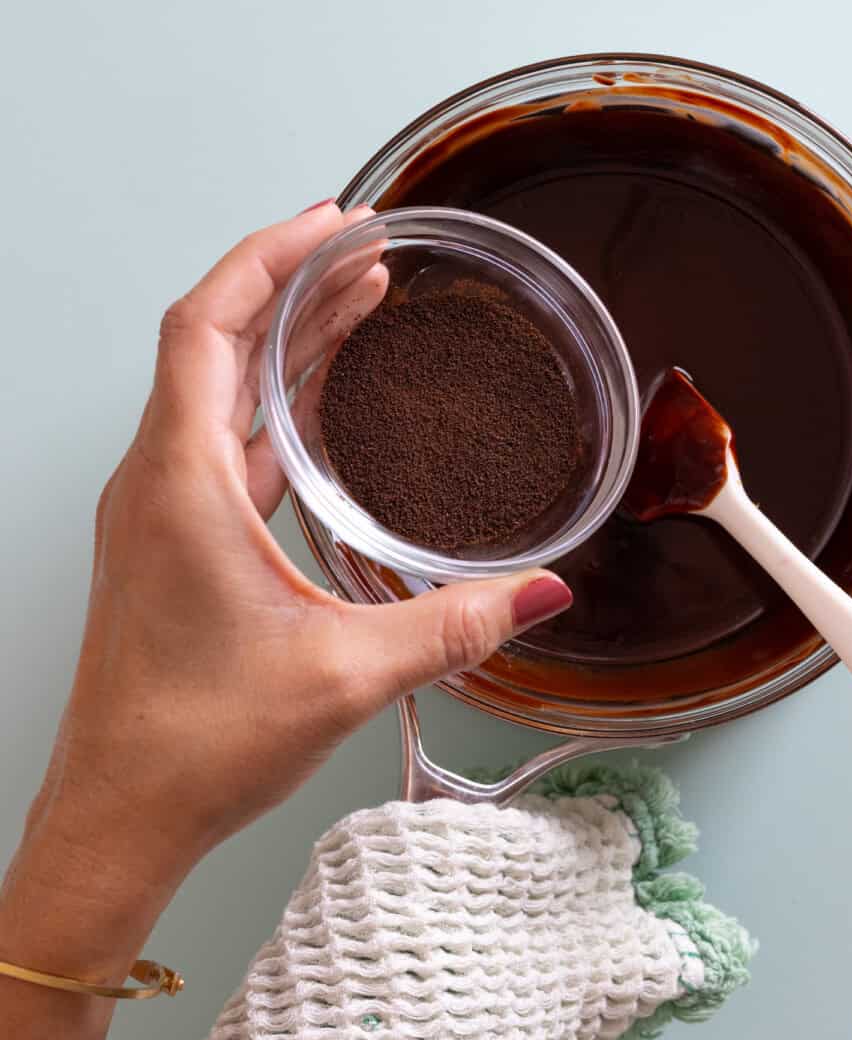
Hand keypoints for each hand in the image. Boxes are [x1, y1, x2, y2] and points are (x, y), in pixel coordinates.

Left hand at [15, 204, 571, 930]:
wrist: (120, 816)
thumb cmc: (194, 744)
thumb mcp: (345, 674)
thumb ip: (453, 627)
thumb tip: (543, 593)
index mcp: (180, 484)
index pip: (210, 324)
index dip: (271, 258)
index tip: (336, 223)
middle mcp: (157, 484)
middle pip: (216, 342)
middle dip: (293, 285)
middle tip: (366, 251)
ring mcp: (159, 516)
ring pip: (218, 395)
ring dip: (283, 346)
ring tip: (356, 306)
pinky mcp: (170, 551)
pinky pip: (221, 448)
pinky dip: (273, 412)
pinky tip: (322, 417)